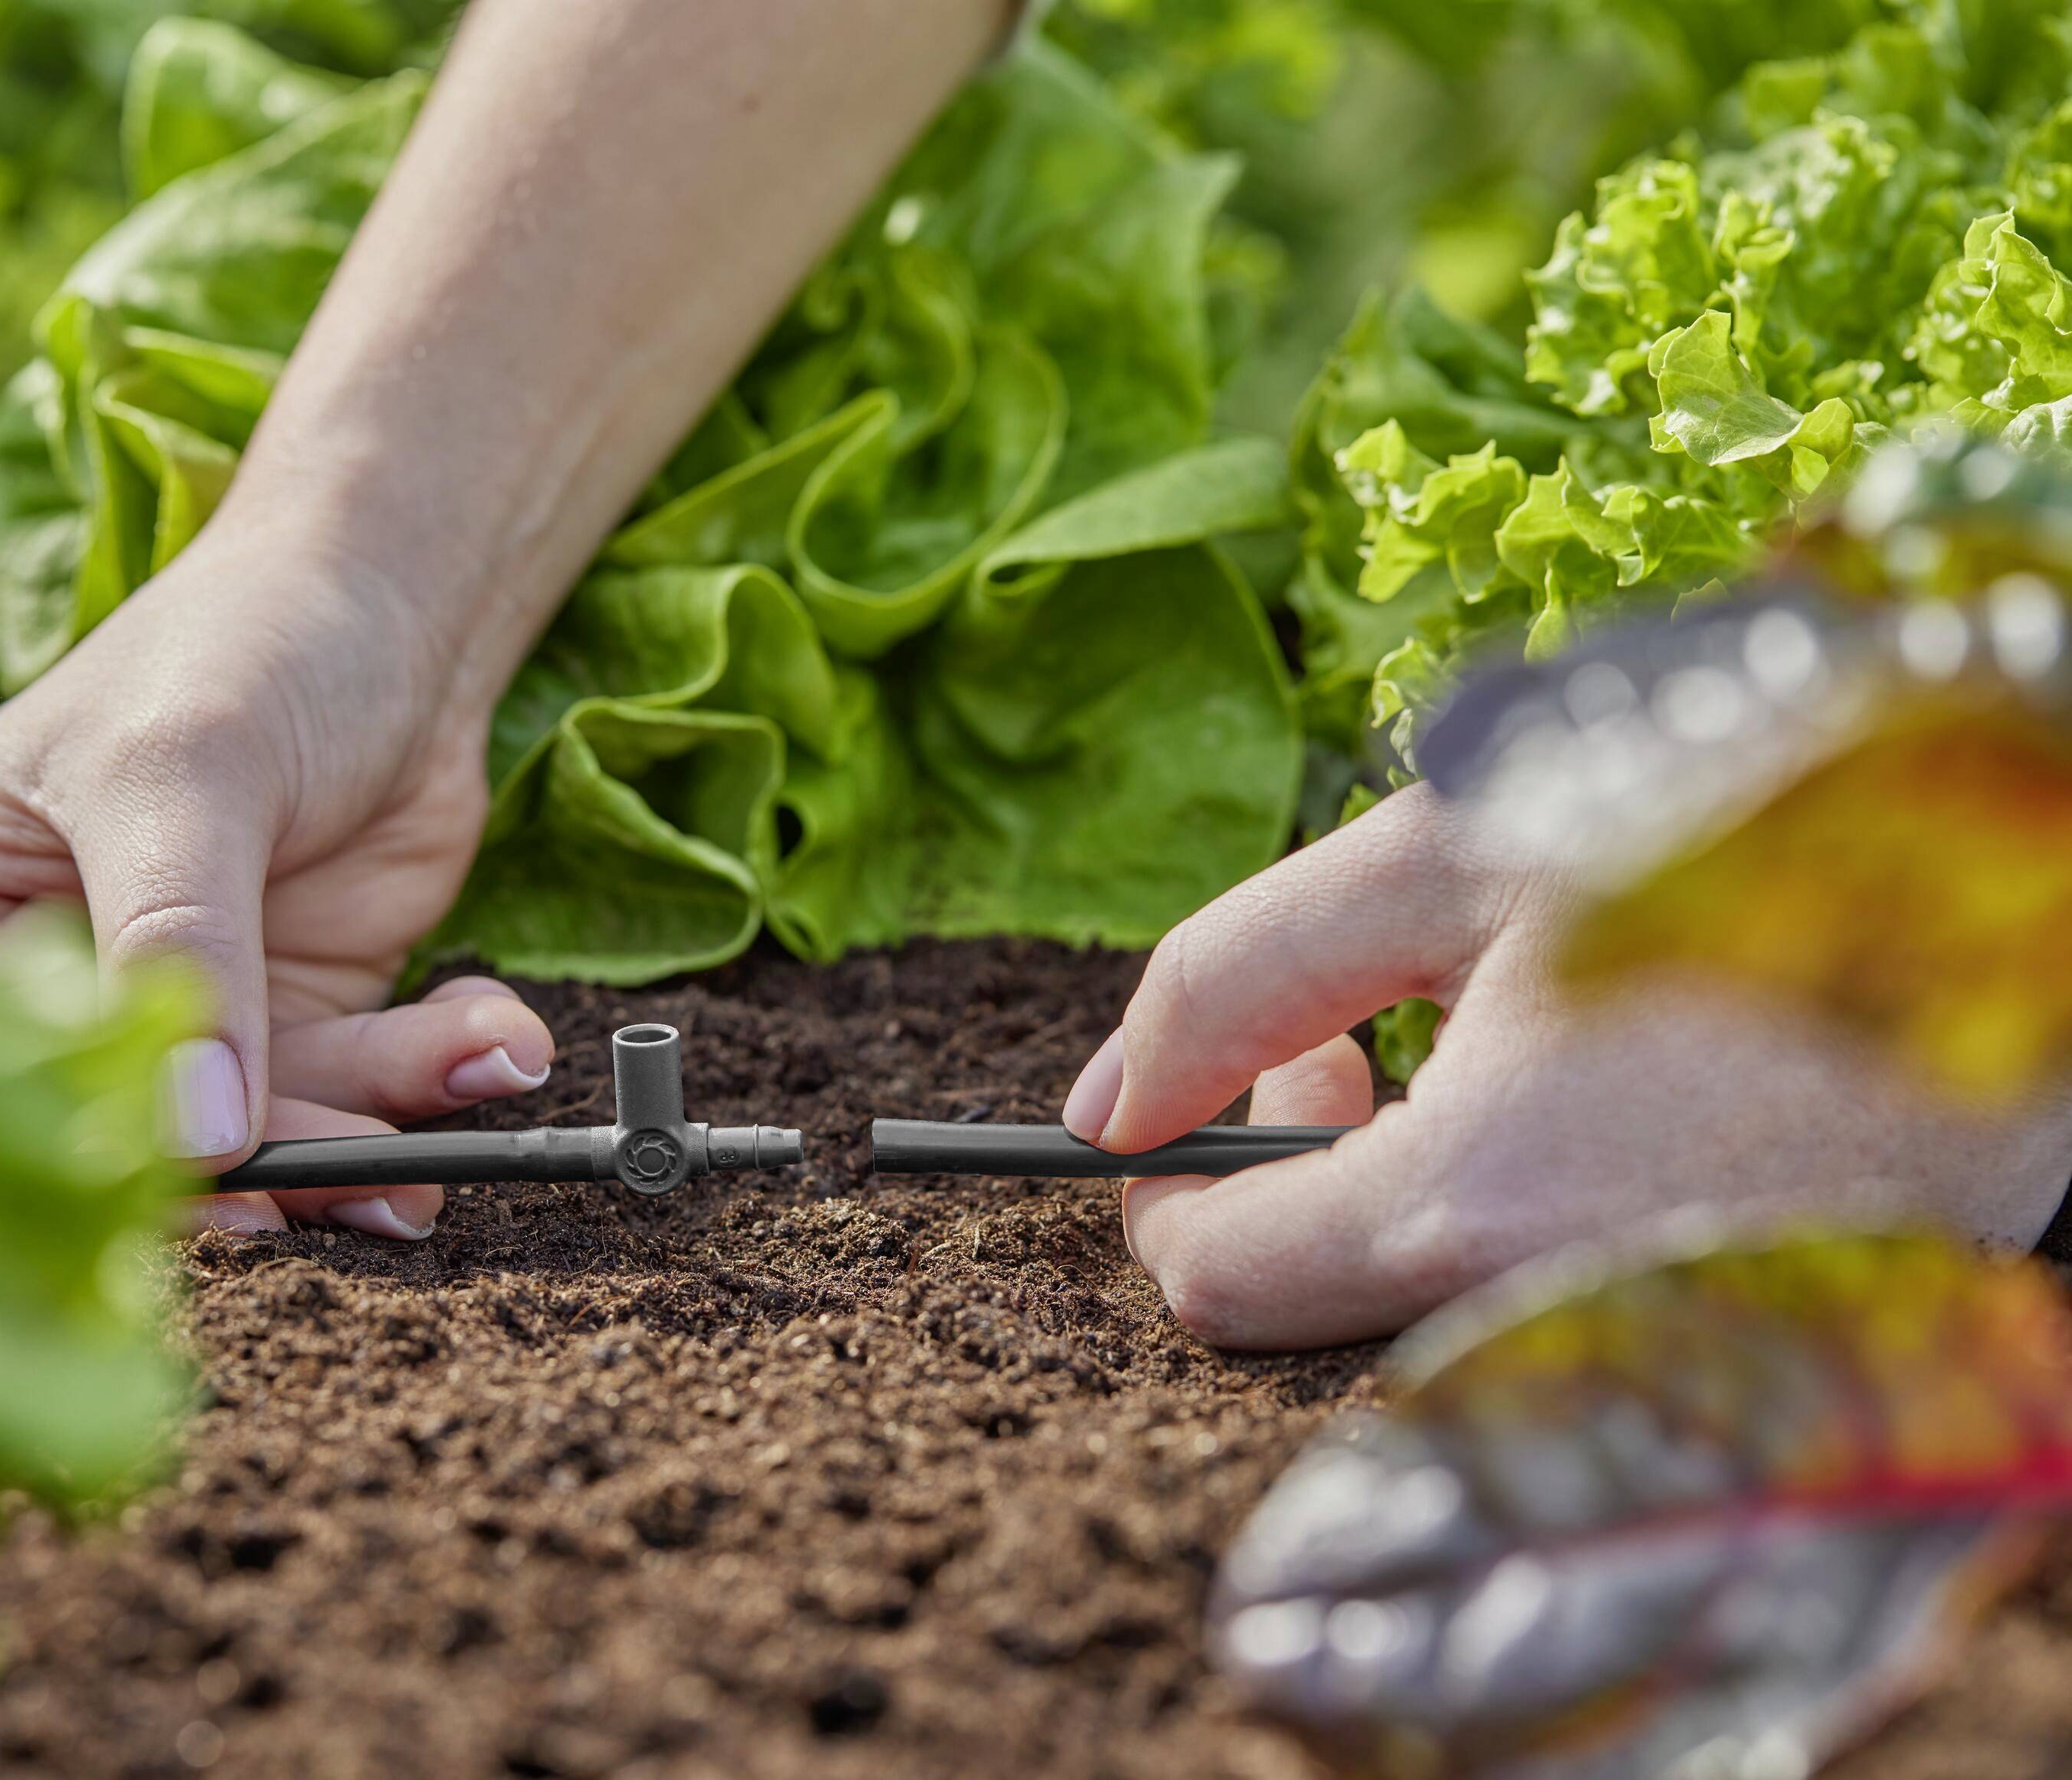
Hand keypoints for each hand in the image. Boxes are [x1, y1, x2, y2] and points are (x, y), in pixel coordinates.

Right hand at [0, 516, 553, 1238]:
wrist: (394, 606)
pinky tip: (489, 1042)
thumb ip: (179, 949)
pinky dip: (428, 1081)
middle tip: (374, 1169)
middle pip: (116, 1137)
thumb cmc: (242, 647)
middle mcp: (33, 991)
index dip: (79, 1141)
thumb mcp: (183, 776)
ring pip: (254, 1140)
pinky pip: (348, 1102)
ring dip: (374, 1120)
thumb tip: (196, 1137)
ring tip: (479, 1066)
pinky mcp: (282, 1033)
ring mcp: (167, 1022)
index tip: (204, 1173)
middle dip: (265, 1158)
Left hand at [1063, 784, 2071, 1348]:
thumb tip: (1100, 1107)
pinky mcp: (1784, 1336)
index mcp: (1474, 1208)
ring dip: (1431, 1189)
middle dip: (1310, 1178)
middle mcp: (1577, 1324)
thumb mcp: (1445, 852)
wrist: (2036, 829)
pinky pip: (1584, 1306)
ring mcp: (1692, 1348)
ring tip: (1512, 1039)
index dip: (1177, 1178)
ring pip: (1452, 1311)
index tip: (1258, 1072)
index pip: (1210, 1284)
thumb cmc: (1741, 809)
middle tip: (1371, 1037)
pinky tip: (1618, 1093)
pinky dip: (1548, 1217)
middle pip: (1330, 1311)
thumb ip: (1237, 977)